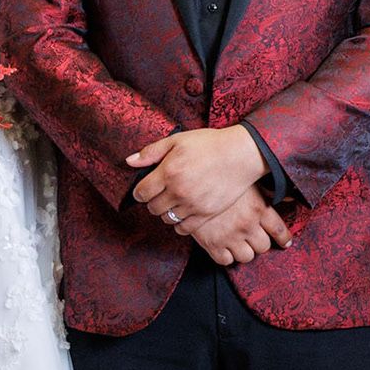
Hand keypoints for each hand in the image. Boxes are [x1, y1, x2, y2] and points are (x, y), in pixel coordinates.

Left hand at [129, 126, 267, 227]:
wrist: (240, 155)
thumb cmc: (208, 144)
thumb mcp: (177, 140)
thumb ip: (151, 152)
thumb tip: (129, 161)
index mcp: (169, 172)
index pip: (142, 193)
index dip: (140, 192)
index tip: (144, 189)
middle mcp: (179, 191)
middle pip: (153, 208)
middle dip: (152, 201)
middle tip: (160, 193)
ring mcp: (193, 205)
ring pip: (167, 219)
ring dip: (166, 211)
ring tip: (173, 200)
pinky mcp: (206, 214)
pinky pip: (184, 228)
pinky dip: (180, 223)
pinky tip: (183, 211)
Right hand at [185, 189, 291, 265]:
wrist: (190, 181)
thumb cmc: (220, 176)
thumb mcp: (247, 180)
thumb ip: (269, 191)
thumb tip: (293, 197)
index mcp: (259, 208)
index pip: (279, 231)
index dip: (284, 239)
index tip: (286, 243)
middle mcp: (247, 225)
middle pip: (263, 247)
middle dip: (260, 243)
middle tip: (254, 237)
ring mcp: (230, 236)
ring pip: (246, 257)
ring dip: (244, 251)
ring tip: (238, 242)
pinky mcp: (212, 244)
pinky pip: (225, 261)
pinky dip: (226, 256)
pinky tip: (224, 246)